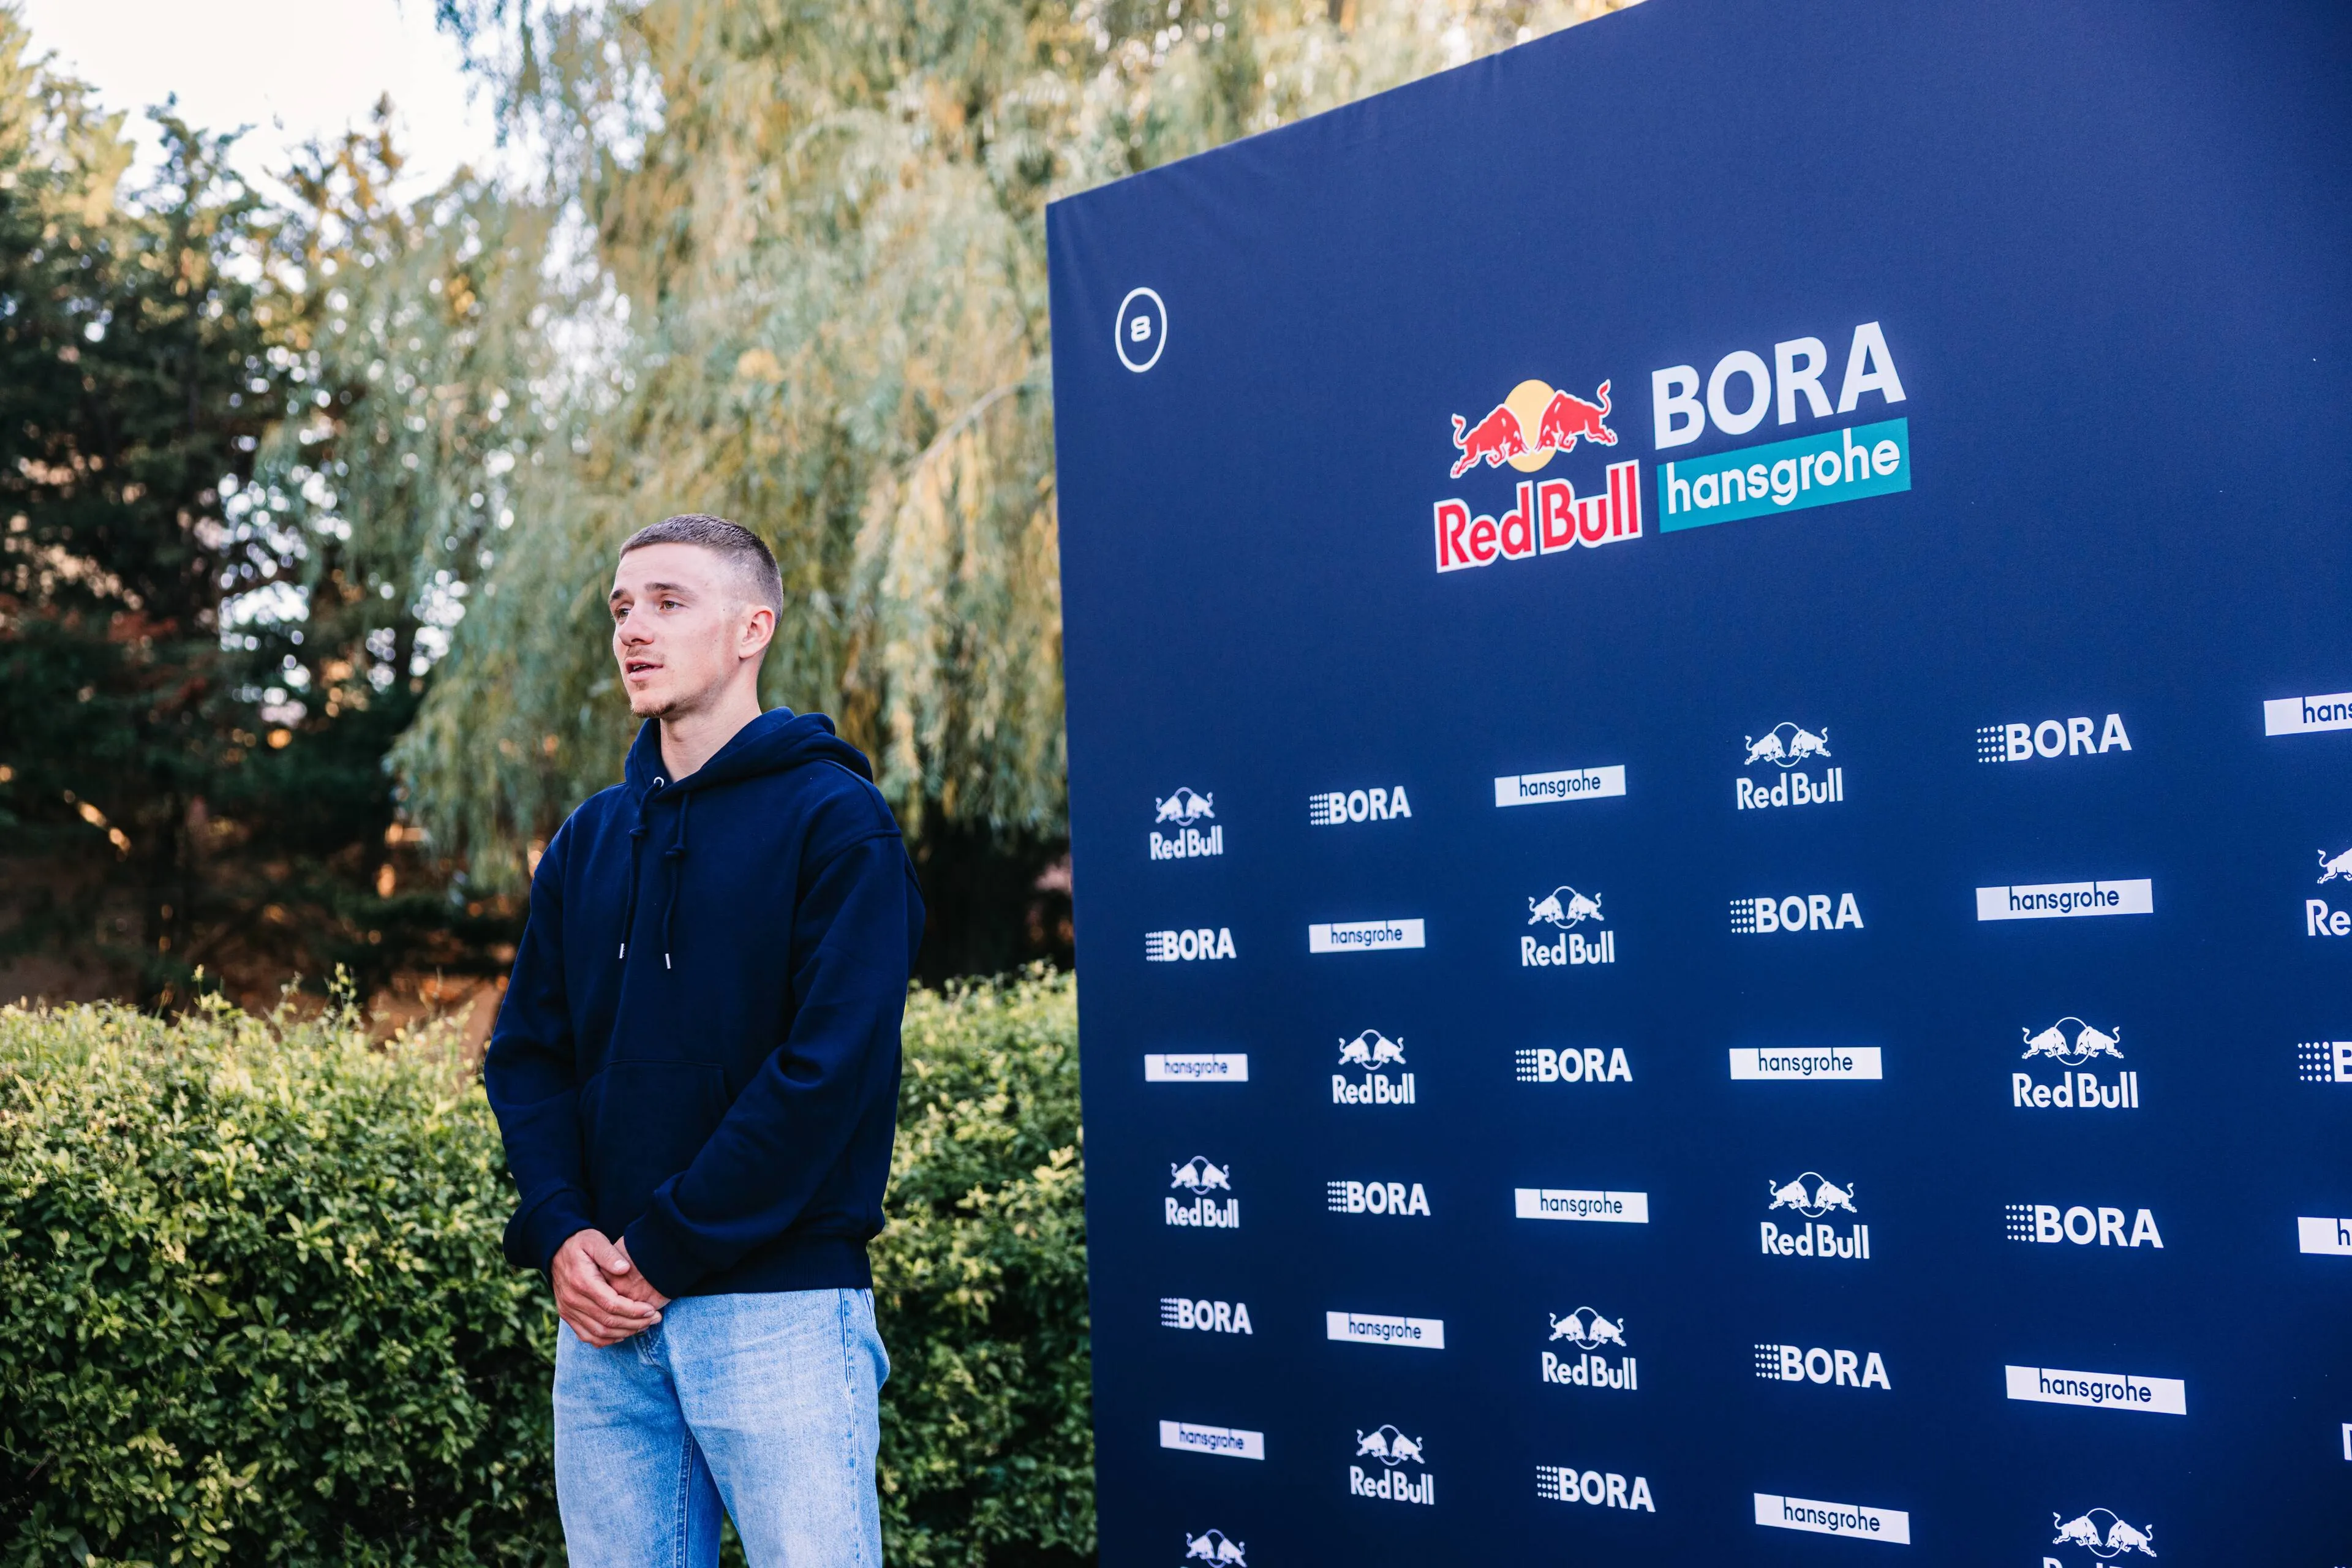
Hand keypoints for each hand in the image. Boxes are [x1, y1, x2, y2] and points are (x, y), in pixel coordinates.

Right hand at [551, 1229, 664, 1346]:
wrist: (556, 1250)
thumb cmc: (581, 1243)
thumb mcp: (595, 1240)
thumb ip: (609, 1254)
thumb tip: (625, 1269)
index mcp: (582, 1282)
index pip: (612, 1304)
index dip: (634, 1310)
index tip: (651, 1309)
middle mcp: (573, 1300)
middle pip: (607, 1322)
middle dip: (635, 1323)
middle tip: (655, 1319)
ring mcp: (568, 1310)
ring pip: (598, 1333)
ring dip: (624, 1333)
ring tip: (644, 1326)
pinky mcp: (566, 1315)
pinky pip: (586, 1336)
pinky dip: (606, 1339)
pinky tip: (622, 1334)